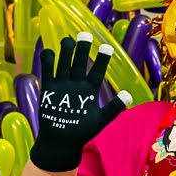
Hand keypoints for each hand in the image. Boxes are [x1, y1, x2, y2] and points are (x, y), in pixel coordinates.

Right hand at [29, 32, 131, 171]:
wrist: (61, 141)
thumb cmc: (82, 131)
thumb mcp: (100, 120)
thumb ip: (113, 108)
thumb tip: (128, 96)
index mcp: (90, 90)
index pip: (97, 71)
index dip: (102, 60)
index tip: (106, 47)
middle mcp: (77, 84)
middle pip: (80, 63)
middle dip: (82, 50)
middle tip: (84, 35)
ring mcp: (62, 85)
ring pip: (64, 64)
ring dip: (65, 53)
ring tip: (67, 40)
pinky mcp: (49, 89)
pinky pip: (48, 72)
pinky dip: (47, 62)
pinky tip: (48, 51)